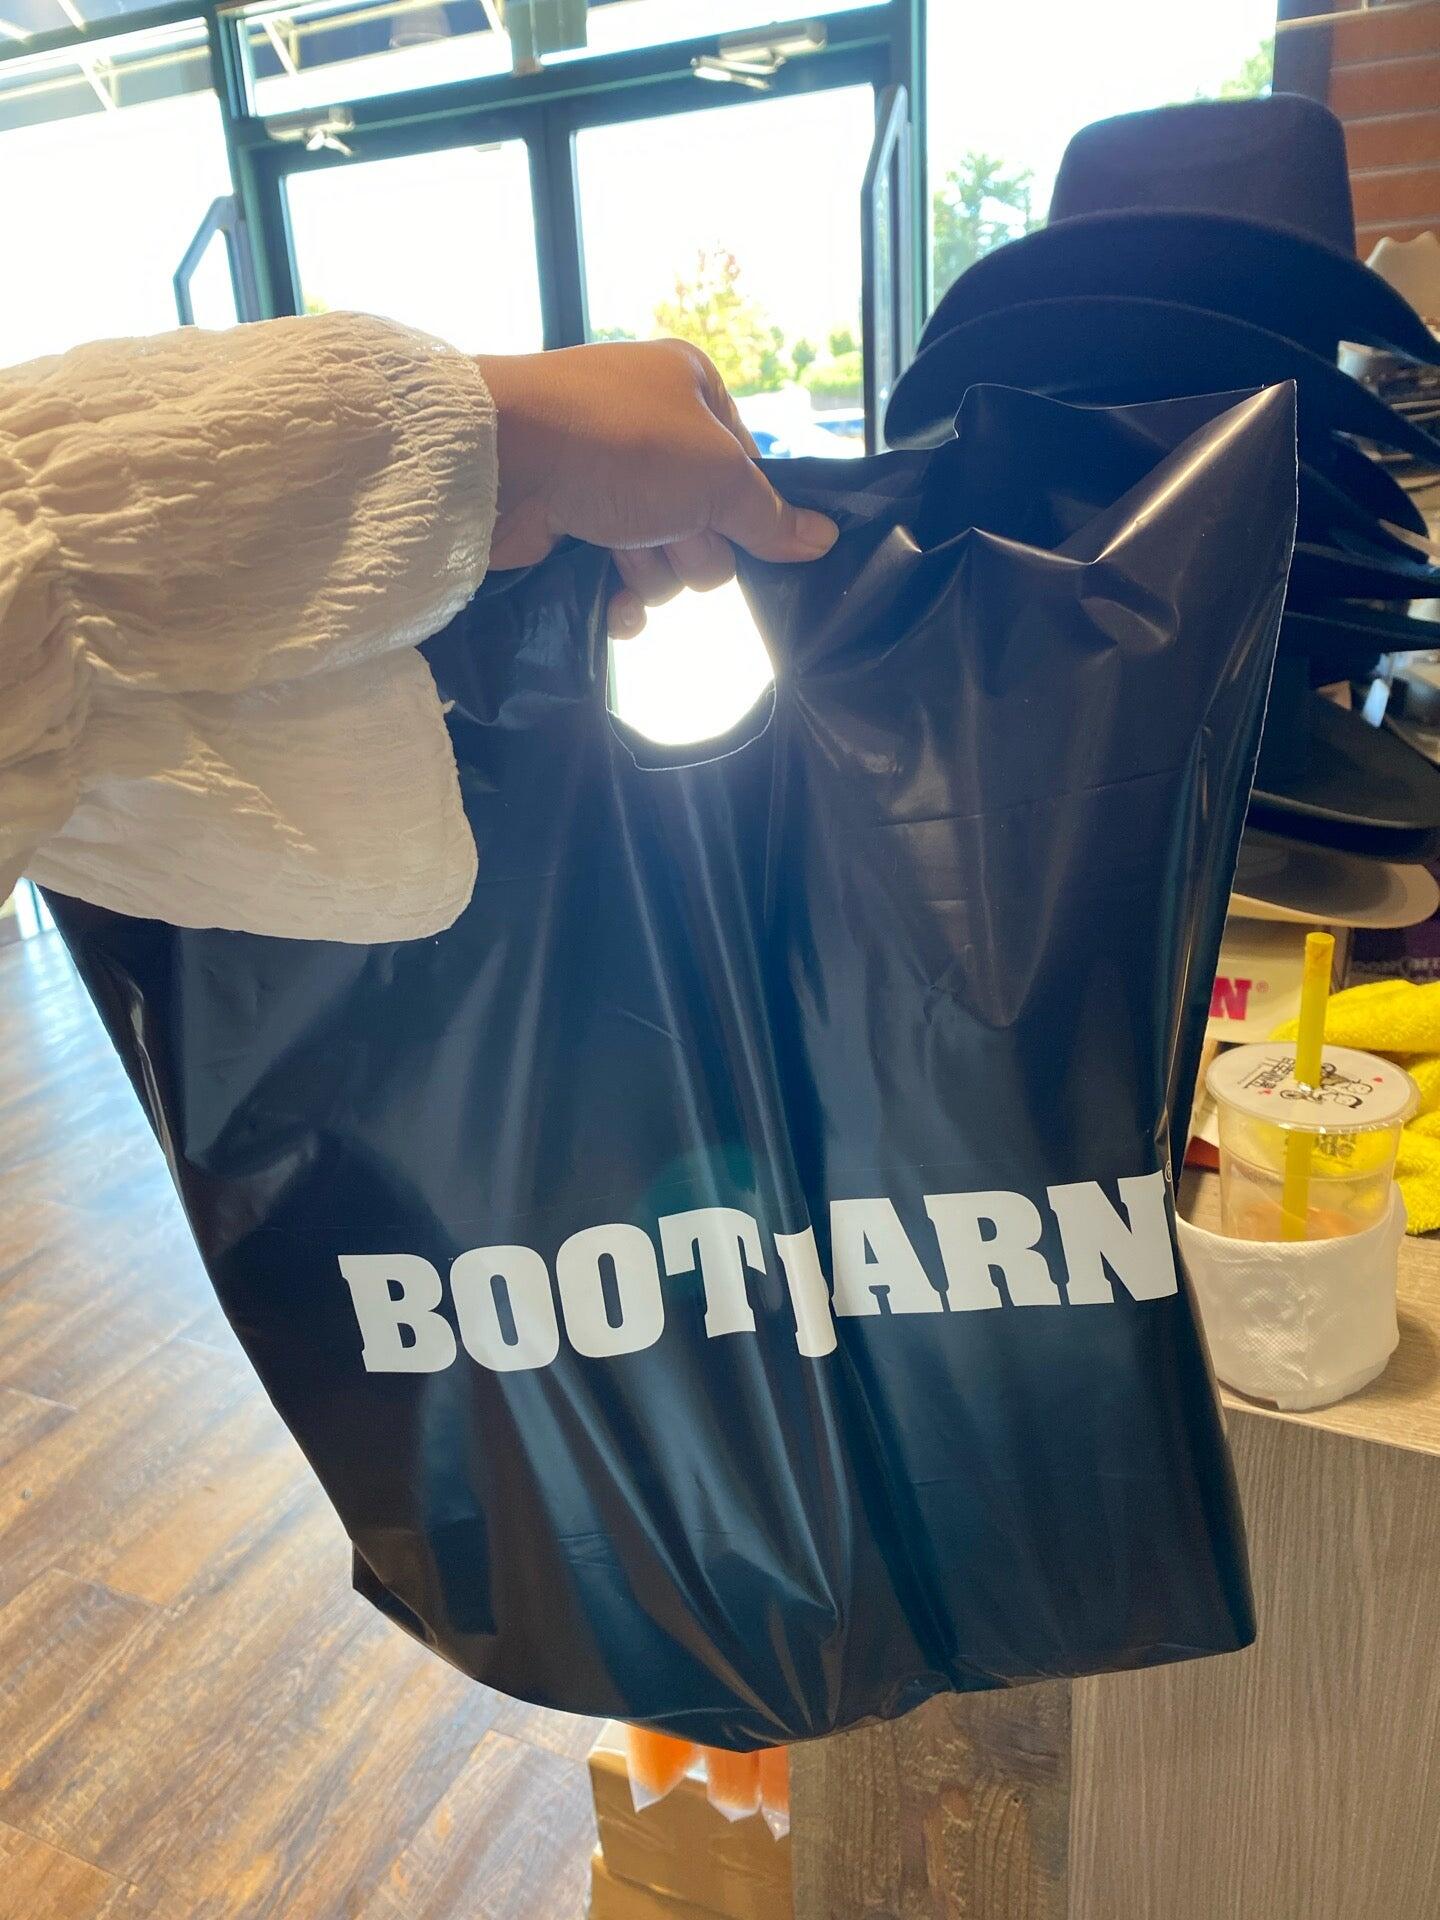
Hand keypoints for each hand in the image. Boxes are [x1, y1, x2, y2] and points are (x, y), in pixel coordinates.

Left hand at [474, 340, 837, 636]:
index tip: (734, 526)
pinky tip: (613, 608)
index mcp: (692, 390)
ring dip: (654, 573)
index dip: (745, 507)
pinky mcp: (568, 520)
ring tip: (625, 558)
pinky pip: (618, 575)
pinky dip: (620, 598)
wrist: (501, 461)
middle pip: (709, 520)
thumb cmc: (620, 445)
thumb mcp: (718, 475)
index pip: (747, 467)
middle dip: (694, 545)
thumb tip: (822, 538)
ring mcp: (606, 475)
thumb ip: (770, 516)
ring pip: (665, 555)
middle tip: (668, 536)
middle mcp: (650, 426)